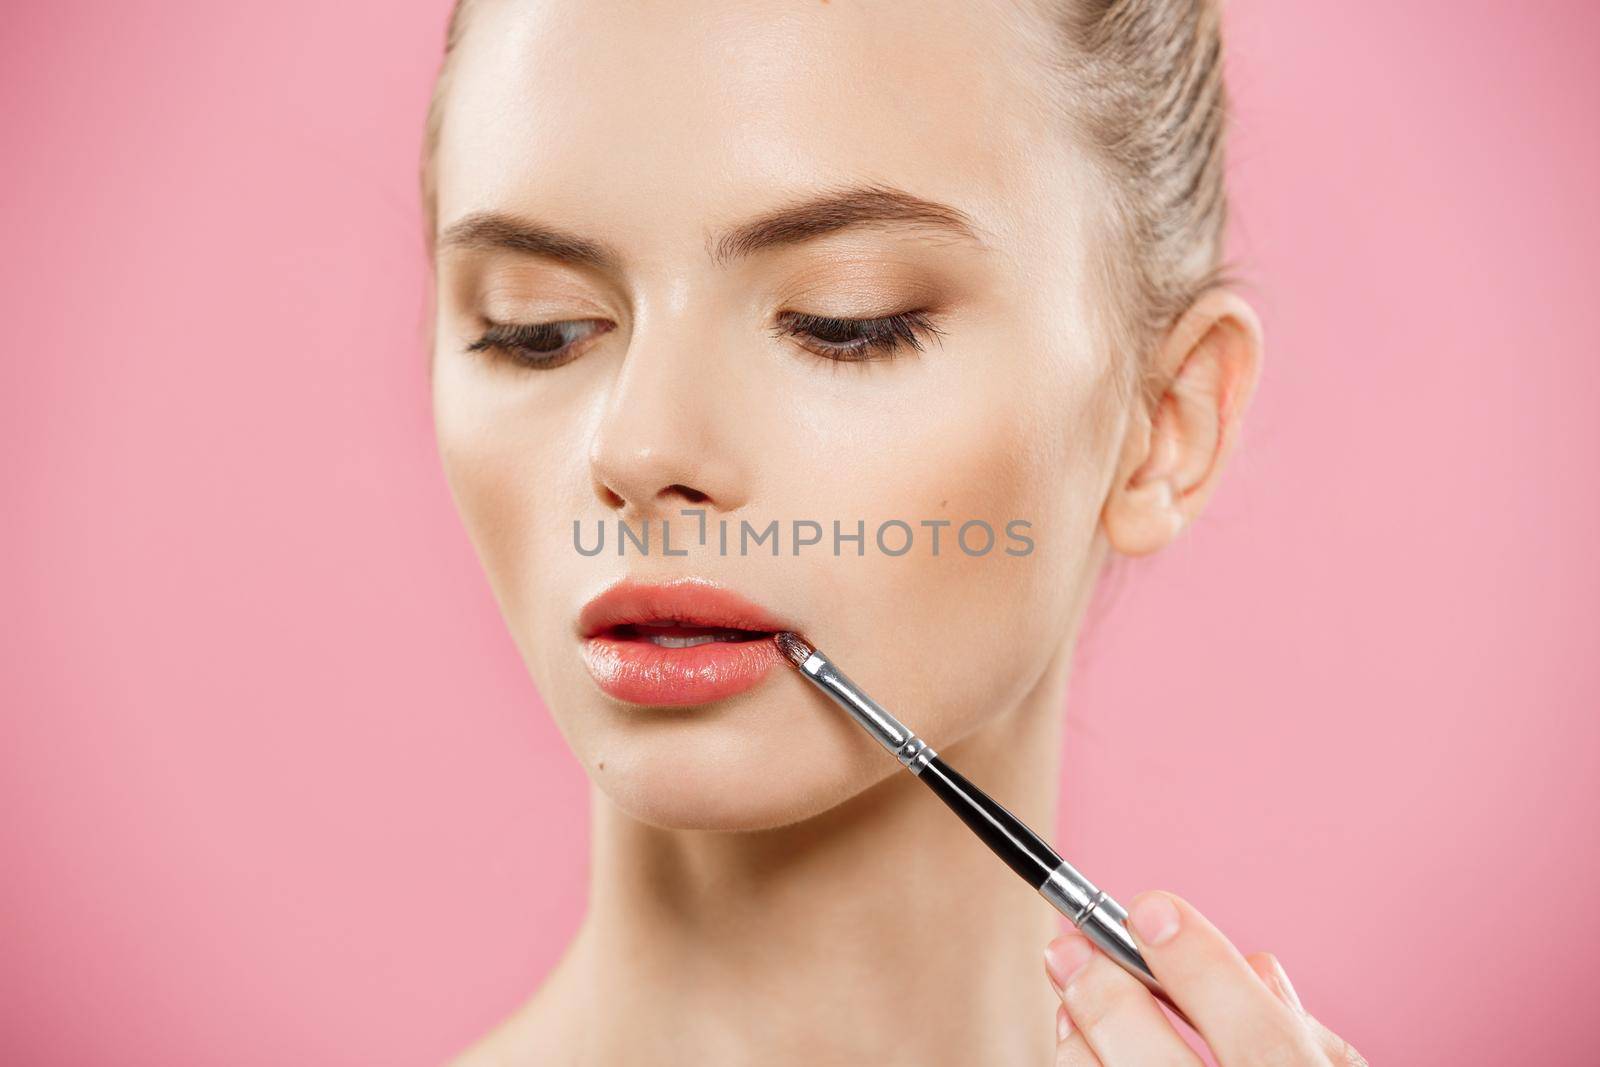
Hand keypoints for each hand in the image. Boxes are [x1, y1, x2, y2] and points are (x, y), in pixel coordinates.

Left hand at [1043, 891, 1365, 1065]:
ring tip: (1070, 999)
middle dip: (1107, 996)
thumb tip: (1254, 964)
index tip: (1152, 907)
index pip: (1259, 1033)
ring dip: (1080, 1042)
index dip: (1200, 965)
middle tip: (1070, 947)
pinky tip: (1079, 1049)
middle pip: (1157, 1066)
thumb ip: (1300, 1036)